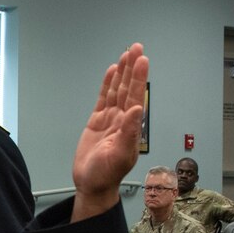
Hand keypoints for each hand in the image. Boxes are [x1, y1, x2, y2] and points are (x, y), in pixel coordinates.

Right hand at [70, 43, 148, 221]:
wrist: (91, 184)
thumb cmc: (106, 174)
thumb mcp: (119, 155)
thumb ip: (129, 132)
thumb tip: (138, 110)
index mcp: (130, 126)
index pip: (136, 96)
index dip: (139, 78)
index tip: (142, 60)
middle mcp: (122, 119)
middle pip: (128, 88)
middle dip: (133, 68)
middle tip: (136, 48)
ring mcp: (110, 119)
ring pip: (117, 90)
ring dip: (122, 72)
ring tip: (127, 54)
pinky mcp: (97, 121)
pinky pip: (104, 98)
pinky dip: (108, 84)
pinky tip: (112, 72)